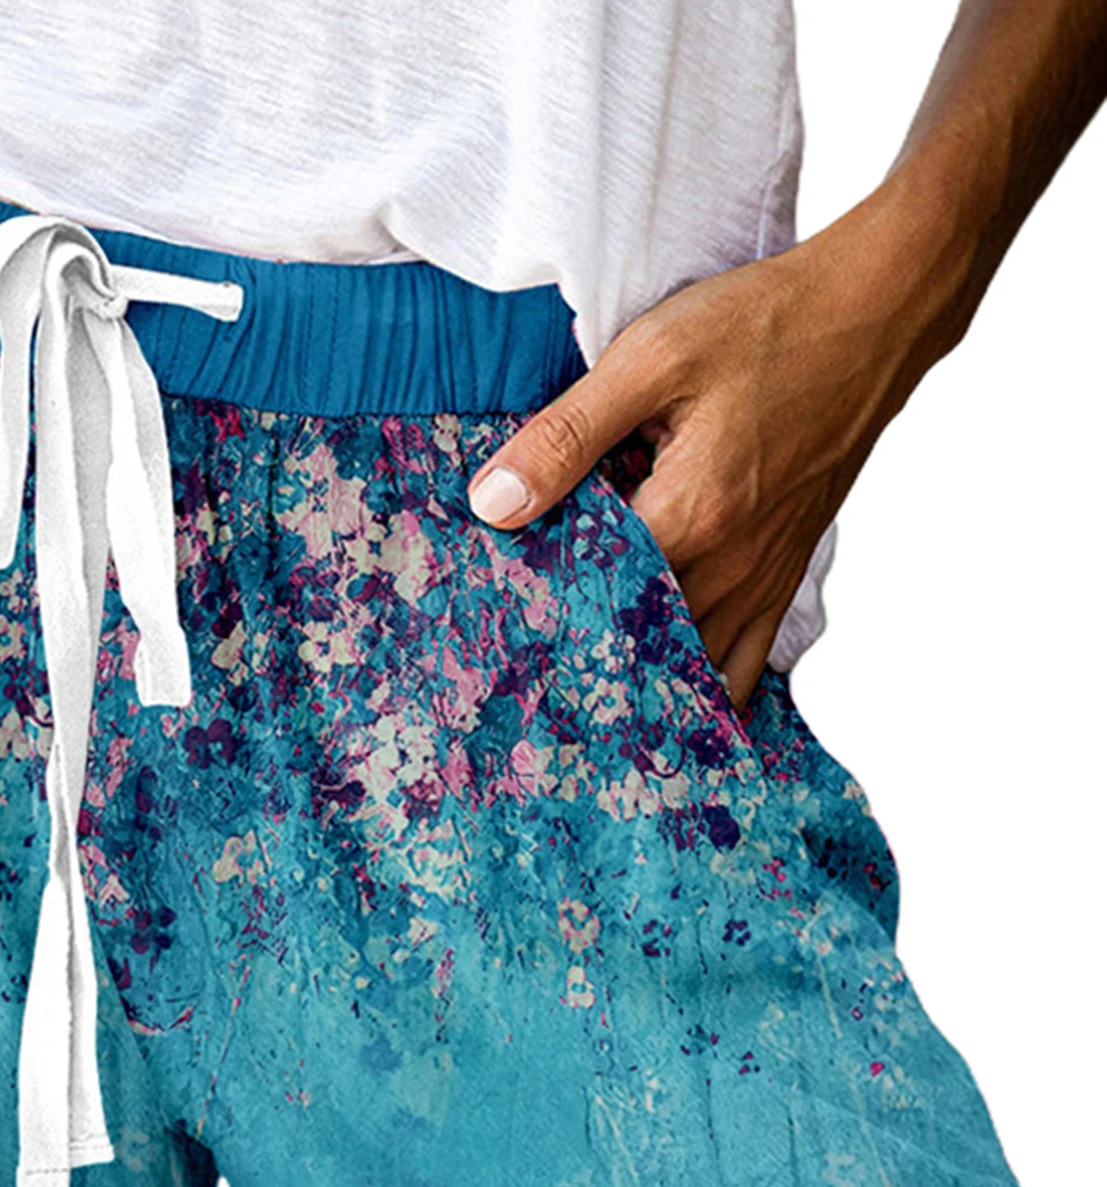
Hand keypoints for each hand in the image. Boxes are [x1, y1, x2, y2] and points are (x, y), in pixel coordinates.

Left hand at [465, 203, 953, 708]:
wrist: (877, 313)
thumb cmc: (764, 325)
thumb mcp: (650, 360)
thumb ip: (567, 436)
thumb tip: (493, 504)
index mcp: (689, 517)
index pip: (590, 597)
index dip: (539, 609)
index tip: (499, 616)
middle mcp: (733, 565)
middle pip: (639, 645)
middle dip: (583, 654)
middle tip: (528, 662)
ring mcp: (765, 576)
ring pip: (693, 668)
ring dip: (642, 679)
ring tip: (585, 686)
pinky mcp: (786, 571)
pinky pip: (745, 661)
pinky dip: (705, 683)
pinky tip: (670, 688)